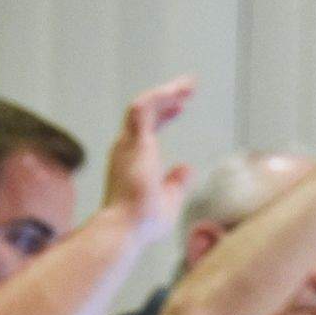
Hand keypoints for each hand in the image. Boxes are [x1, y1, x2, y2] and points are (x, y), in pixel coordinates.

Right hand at [103, 76, 197, 240]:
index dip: (165, 113)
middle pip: (146, 112)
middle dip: (167, 96)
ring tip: (188, 85)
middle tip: (190, 85)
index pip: (148, 128)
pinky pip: (141, 109)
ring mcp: (127, 144)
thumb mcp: (168, 199)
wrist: (126, 229)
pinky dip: (158, 97)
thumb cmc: (141, 223)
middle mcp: (127, 148)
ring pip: (143, 105)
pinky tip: (176, 92)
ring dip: (165, 92)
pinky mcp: (133, 142)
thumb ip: (176, 183)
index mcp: (134, 160)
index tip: (182, 104)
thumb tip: (186, 169)